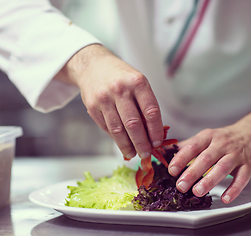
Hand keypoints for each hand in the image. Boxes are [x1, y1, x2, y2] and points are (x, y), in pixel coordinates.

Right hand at [56, 44, 163, 158]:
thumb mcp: (137, 83)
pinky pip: (106, 127)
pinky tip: (121, 144)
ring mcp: (104, 98)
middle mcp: (120, 89)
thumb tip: (152, 134)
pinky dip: (115, 138)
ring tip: (133, 154)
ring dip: (127, 145)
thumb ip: (144, 105)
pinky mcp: (92, 106)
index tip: (157, 143)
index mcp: (137, 82)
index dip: (155, 131)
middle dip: (141, 143)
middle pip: (134, 124)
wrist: (93, 65)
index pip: (151, 112)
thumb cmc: (121, 77)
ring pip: (118, 129)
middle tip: (146, 154)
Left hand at [168, 105, 250, 202]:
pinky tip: (225, 198)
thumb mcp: (206, 137)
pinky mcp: (249, 166)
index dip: (181, 158)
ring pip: (222, 168)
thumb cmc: (225, 138)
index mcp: (208, 137)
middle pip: (205, 159)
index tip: (171, 170)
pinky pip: (242, 179)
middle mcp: (222, 145)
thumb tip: (165, 152)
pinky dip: (234, 189)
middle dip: (192, 173)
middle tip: (180, 185)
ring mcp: (236, 155)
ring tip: (197, 191)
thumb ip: (187, 146)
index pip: (192, 147)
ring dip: (209, 181)